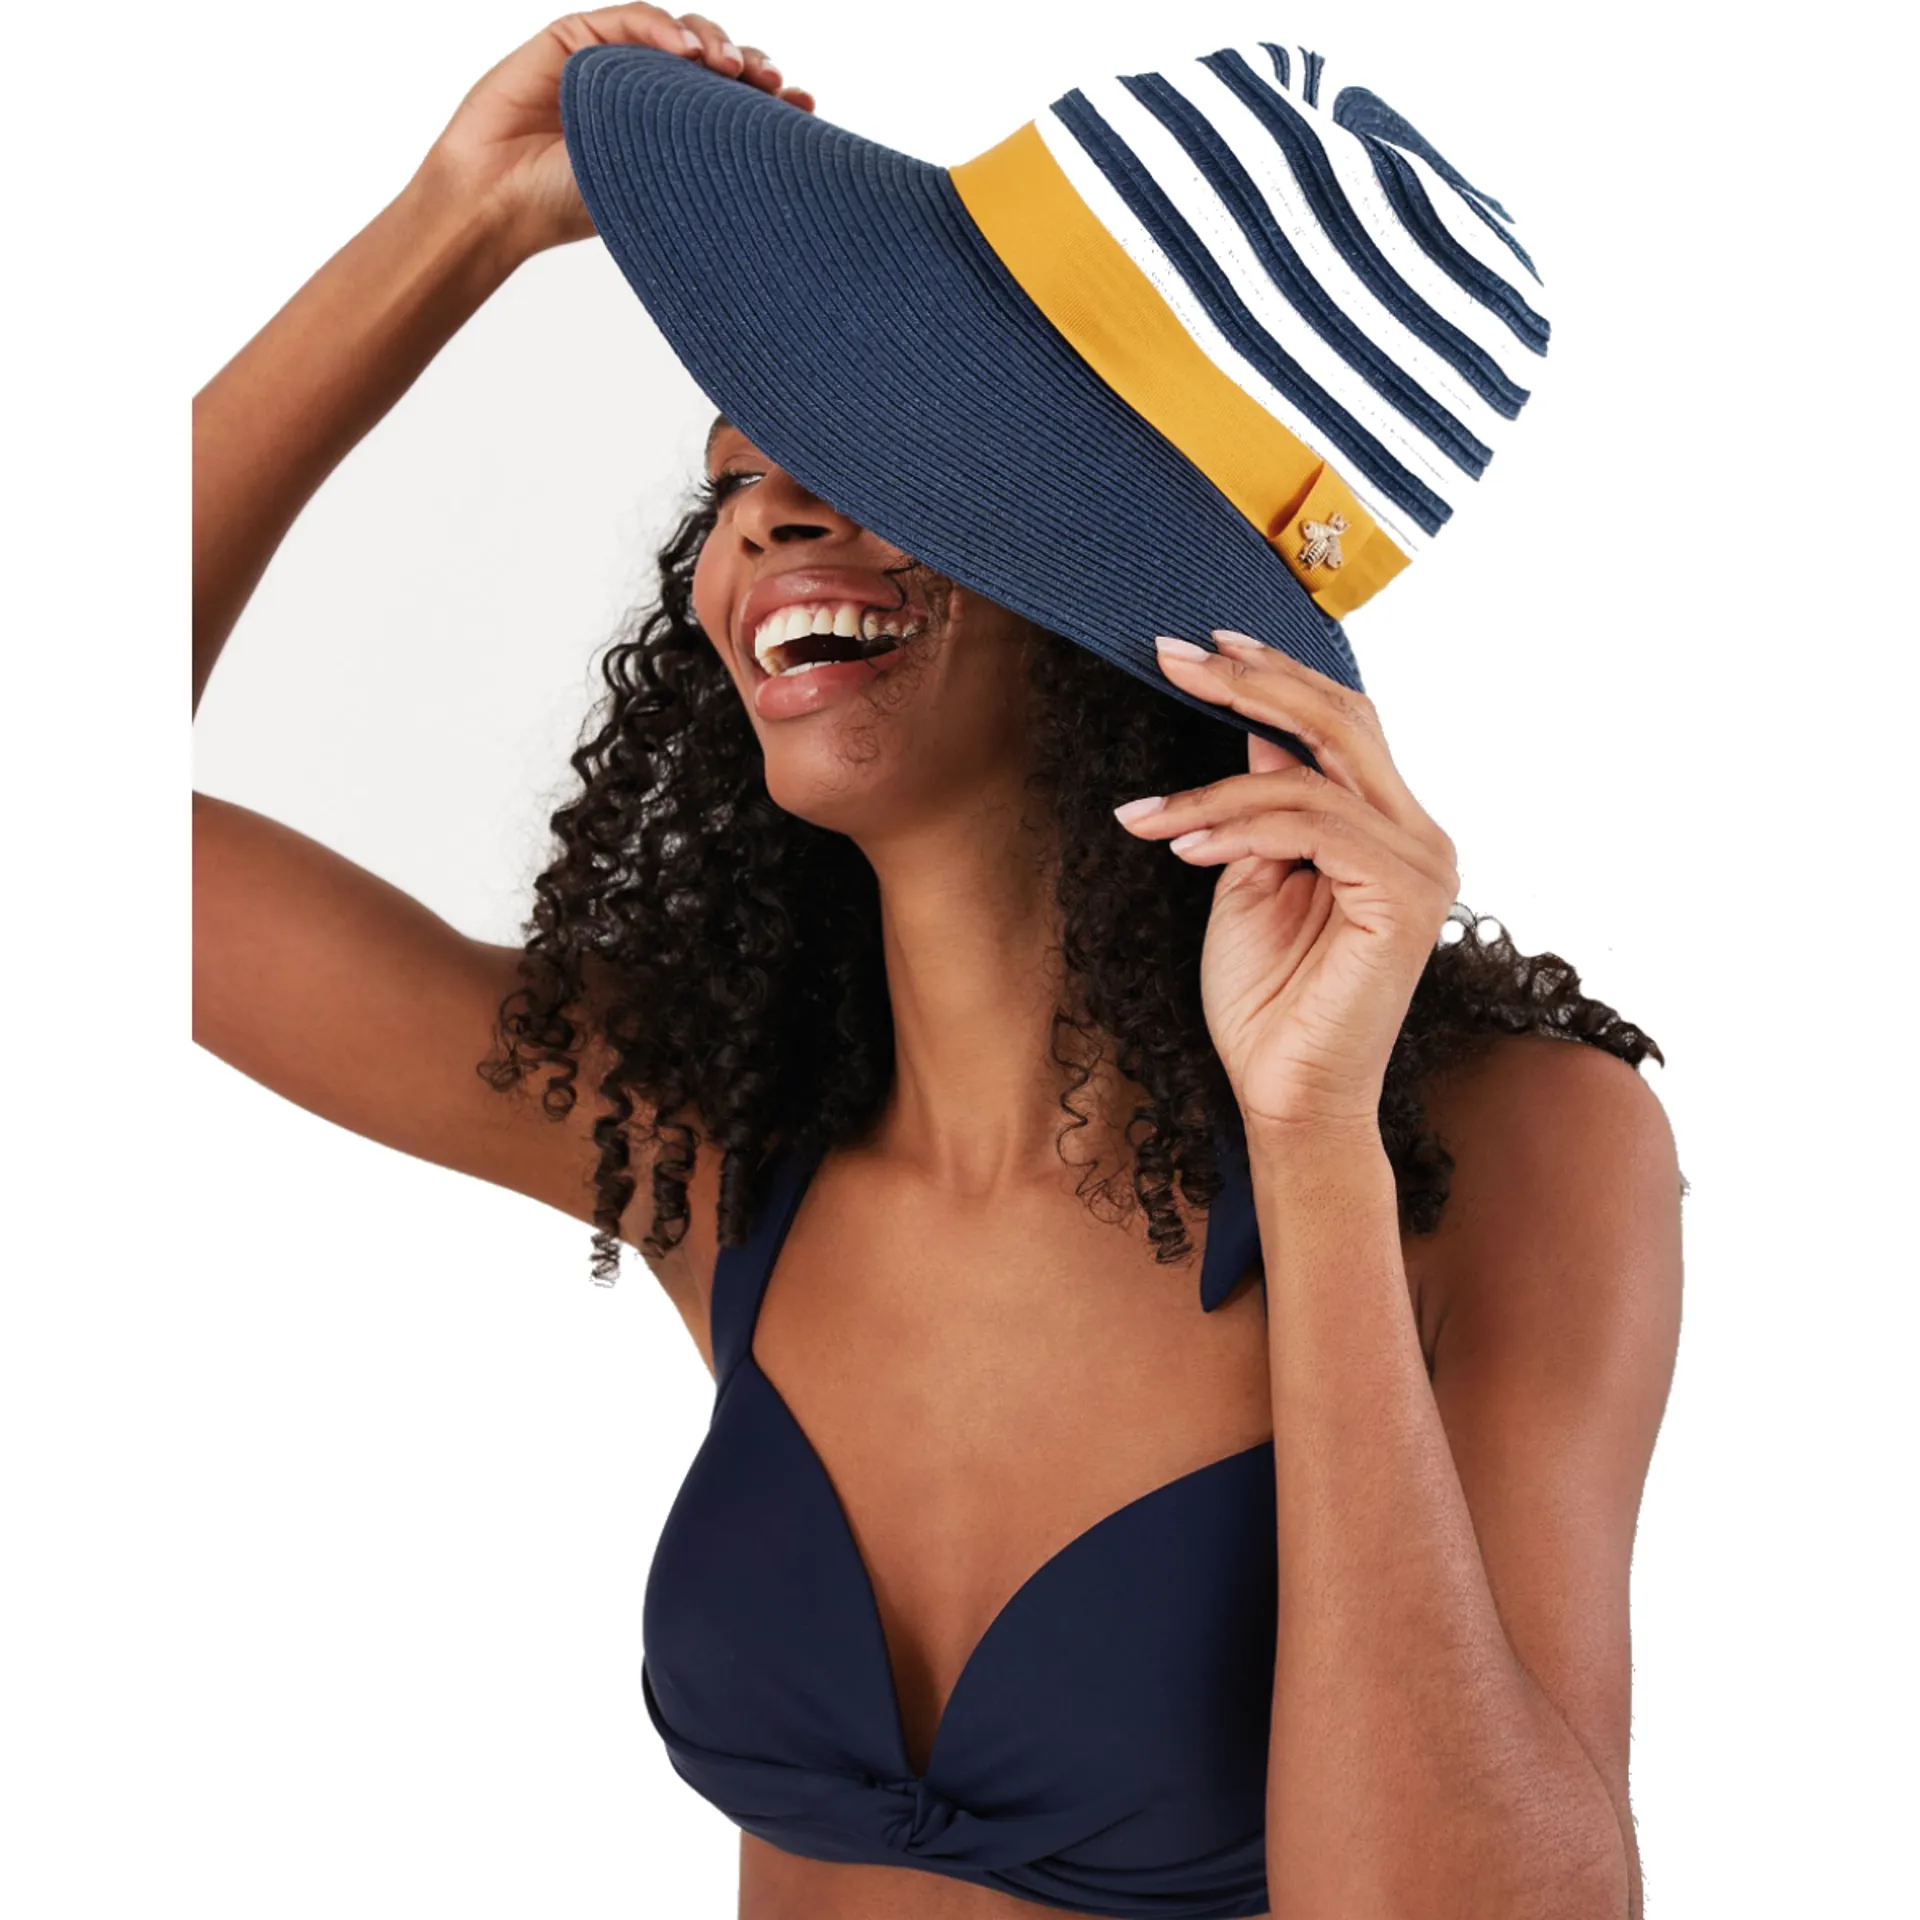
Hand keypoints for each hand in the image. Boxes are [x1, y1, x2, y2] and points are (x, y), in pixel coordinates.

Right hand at [421, 7, 815, 260]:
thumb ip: (697, 165)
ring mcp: (613, 62)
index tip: (806, 105)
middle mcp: (645, 94)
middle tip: (775, 87)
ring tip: (734, 70)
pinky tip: (689, 52)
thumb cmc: (567, 206)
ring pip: (679, 32)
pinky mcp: (578, 37)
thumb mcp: (650, 189)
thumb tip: (771, 167)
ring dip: (714, 42)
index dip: (769, 98)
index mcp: (668, 133)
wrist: (498, 196)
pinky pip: (632, 20)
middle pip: (712, 62)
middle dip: (750, 67)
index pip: (728, 104)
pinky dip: (663, 29)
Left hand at [1112, 631, 1459, 1133]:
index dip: (1275, 675)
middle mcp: (1420, 836)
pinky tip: (1181, 848)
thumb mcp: (1250, 878)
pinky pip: (1310, 828)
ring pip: (1311, 776)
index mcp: (1390, 828)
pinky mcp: (1403, 898)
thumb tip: (1250, 730)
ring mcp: (1420, 865)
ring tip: (1145, 819)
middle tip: (1168, 656)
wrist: (1286, 1097)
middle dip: (1248, 682)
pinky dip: (1235, 828)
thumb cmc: (1266, 1000)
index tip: (1199, 648)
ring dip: (1210, 790)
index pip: (1344, 721)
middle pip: (1342, 719)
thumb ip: (1260, 806)